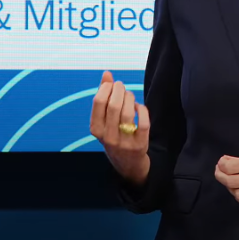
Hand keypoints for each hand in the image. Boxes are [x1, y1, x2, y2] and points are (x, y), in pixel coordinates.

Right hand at [90, 71, 150, 186]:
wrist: (127, 165)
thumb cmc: (113, 135)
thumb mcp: (104, 120)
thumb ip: (104, 96)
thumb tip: (106, 74)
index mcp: (95, 129)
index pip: (98, 102)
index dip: (106, 87)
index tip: (112, 84)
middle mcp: (108, 137)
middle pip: (114, 105)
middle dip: (120, 90)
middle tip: (122, 87)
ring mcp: (124, 142)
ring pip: (128, 112)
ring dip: (130, 98)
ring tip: (130, 96)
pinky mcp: (140, 145)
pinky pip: (143, 122)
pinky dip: (141, 109)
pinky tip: (138, 107)